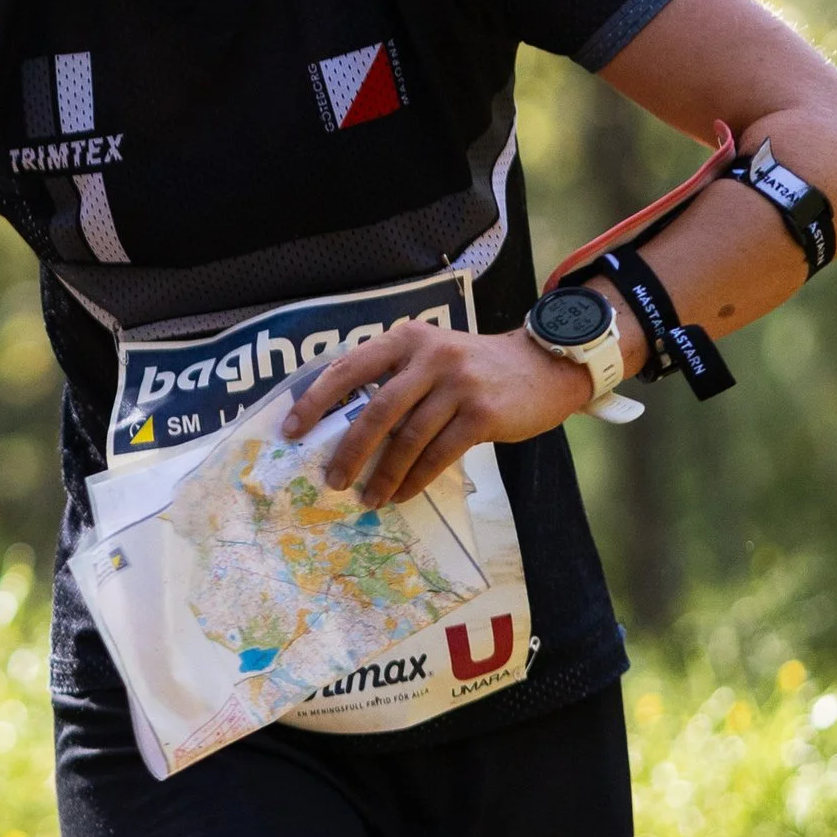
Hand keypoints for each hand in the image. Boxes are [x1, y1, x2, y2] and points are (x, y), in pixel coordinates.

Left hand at [283, 322, 601, 505]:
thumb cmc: (476, 369)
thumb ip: (395, 378)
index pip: (349, 368)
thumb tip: (345, 427)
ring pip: (407, 438)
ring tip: (368, 497)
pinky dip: (415, 479)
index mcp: (407, 339)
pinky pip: (438, 454)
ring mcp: (458, 384)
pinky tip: (401, 493)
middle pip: (376, 410)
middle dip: (349, 450)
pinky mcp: (481, 414)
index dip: (316, 401)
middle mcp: (430, 357)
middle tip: (331, 480)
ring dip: (383, 474)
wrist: (544, 367)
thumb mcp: (432, 356)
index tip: (292, 431)